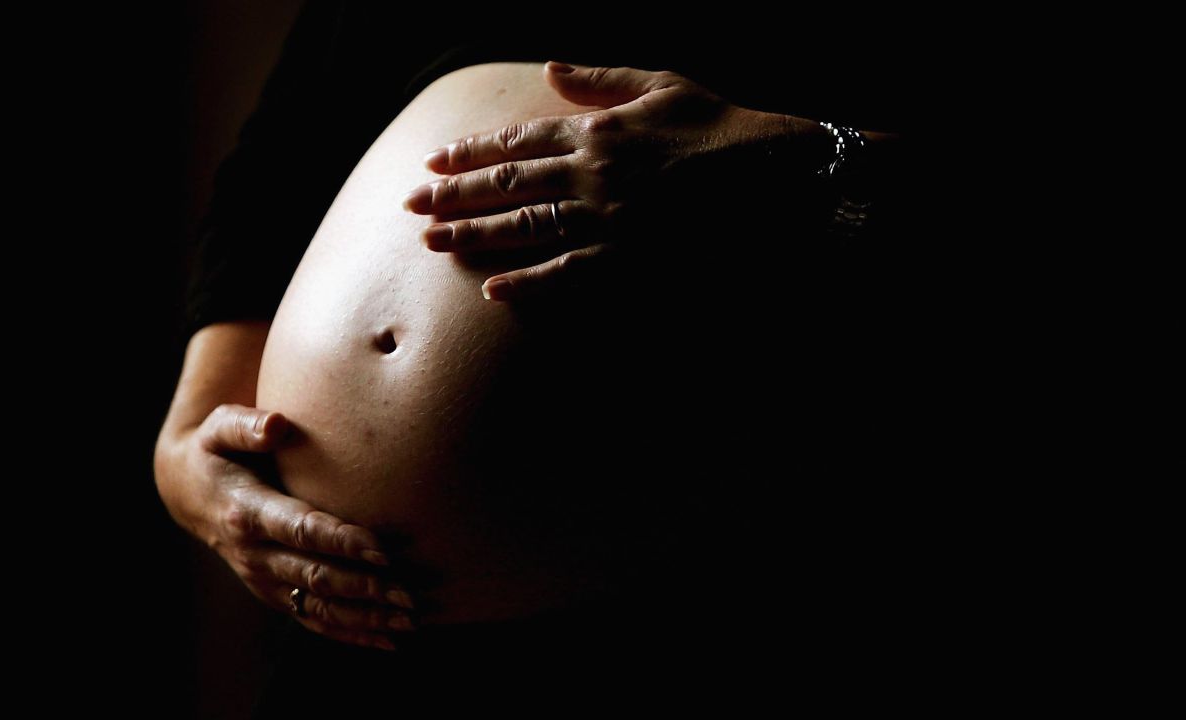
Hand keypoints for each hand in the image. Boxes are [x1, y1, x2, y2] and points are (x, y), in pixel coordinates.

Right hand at [154, 404, 417, 651]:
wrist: (188, 490)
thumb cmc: (216, 449)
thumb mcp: (219, 428)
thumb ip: (246, 426)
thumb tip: (277, 424)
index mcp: (246, 512)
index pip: (300, 530)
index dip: (341, 541)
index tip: (381, 549)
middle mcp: (254, 553)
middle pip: (315, 576)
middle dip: (364, 587)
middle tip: (408, 593)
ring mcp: (264, 579)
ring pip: (317, 607)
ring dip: (364, 618)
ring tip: (409, 621)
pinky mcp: (274, 592)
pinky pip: (313, 620)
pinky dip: (350, 633)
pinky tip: (388, 641)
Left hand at [403, 60, 828, 300]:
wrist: (774, 177)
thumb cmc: (722, 127)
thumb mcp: (662, 84)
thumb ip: (601, 78)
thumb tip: (549, 66)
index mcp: (596, 129)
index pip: (517, 138)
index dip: (471, 150)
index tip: (436, 158)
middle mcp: (590, 172)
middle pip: (505, 183)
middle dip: (453, 193)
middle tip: (412, 202)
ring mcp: (605, 219)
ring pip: (521, 226)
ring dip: (472, 234)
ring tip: (431, 241)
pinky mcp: (626, 260)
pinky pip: (564, 274)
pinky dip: (526, 282)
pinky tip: (493, 289)